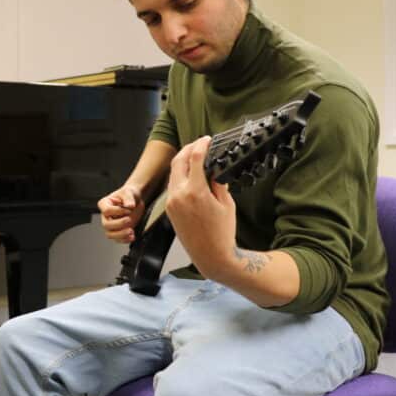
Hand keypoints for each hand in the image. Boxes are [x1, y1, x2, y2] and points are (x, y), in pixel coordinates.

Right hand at [98, 184, 144, 243]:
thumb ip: (128, 198)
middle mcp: (105, 216)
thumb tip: (129, 206)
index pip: (106, 211)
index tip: (128, 209)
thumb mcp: (129, 192)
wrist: (135, 201)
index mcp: (104, 204)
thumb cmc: (128, 195)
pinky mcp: (117, 231)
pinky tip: (132, 236)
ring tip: (131, 232)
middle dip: (119, 224)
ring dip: (121, 235)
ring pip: (110, 234)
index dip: (118, 211)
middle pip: (106, 225)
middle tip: (129, 220)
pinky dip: (125, 240)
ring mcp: (111, 224)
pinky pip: (117, 239)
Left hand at [164, 136, 235, 277]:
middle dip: (188, 149)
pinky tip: (189, 175)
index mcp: (196, 192)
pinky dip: (179, 176)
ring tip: (195, 157)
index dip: (201, 145)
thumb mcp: (226, 203)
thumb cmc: (222, 233)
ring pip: (173, 173)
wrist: (211, 255)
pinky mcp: (170, 209)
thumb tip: (214, 169)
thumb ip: (218, 182)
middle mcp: (179, 195)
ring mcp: (172, 202)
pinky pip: (172, 185)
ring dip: (182, 162)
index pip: (195, 158)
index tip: (207, 140)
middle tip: (199, 144)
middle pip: (179, 161)